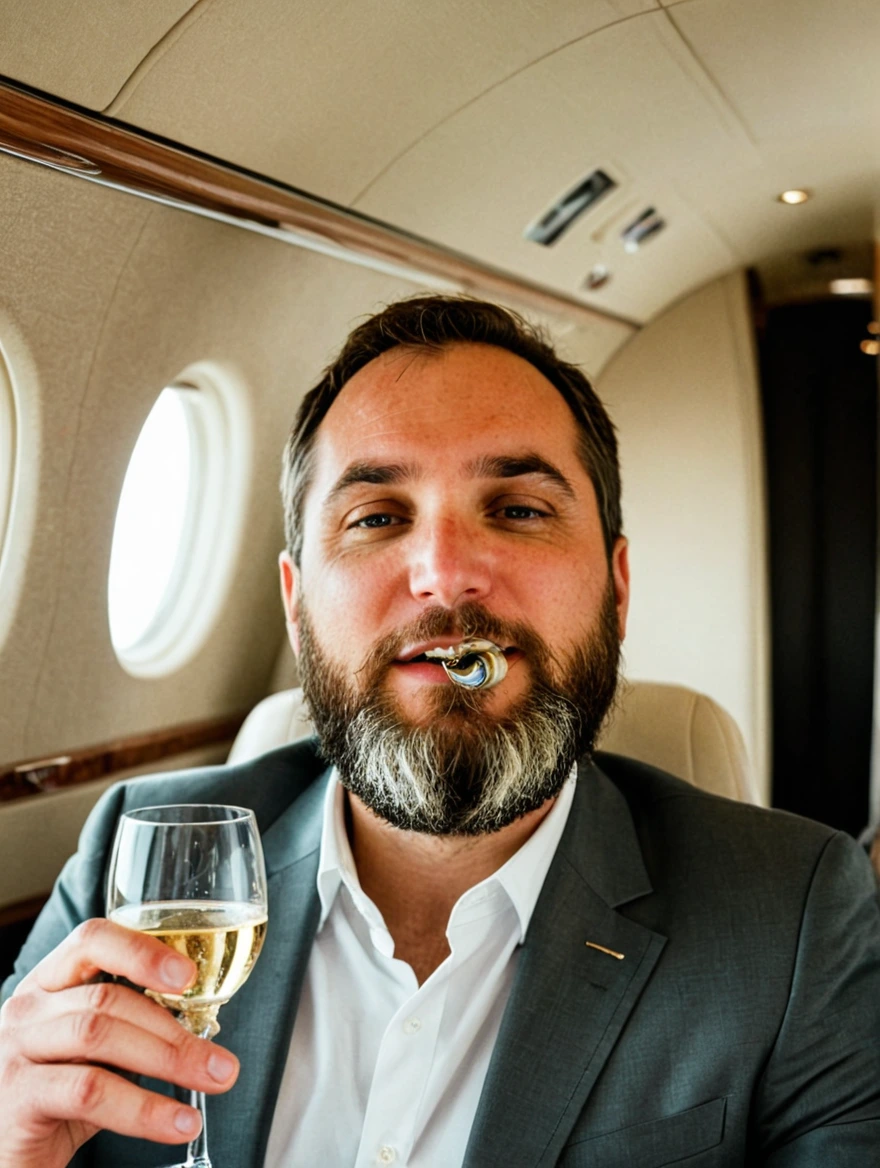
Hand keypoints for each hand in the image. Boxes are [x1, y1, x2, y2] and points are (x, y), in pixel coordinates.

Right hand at [0, 918, 239, 1167]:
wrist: (6, 1159)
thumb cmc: (54, 1103)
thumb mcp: (94, 1057)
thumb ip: (132, 1032)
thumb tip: (203, 1028)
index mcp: (49, 984)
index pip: (93, 939)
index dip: (143, 950)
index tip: (190, 976)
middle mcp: (26, 1008)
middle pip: (108, 998)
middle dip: (175, 1030)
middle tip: (224, 1062)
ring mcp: (15, 1049)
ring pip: (100, 1035)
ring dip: (168, 1060)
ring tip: (214, 1082)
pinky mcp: (16, 1097)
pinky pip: (88, 1091)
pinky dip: (143, 1108)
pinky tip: (178, 1123)